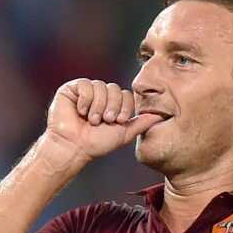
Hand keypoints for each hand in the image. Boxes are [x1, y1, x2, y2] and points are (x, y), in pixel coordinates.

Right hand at [41, 79, 163, 166]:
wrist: (74, 147)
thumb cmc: (96, 143)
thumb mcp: (124, 133)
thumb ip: (142, 123)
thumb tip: (162, 115)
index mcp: (113, 104)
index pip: (126, 94)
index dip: (125, 107)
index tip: (118, 121)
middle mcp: (100, 95)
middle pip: (115, 89)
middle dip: (112, 107)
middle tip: (105, 121)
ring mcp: (86, 91)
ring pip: (100, 86)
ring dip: (98, 106)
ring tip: (92, 120)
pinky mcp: (71, 89)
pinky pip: (85, 85)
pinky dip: (85, 100)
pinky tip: (80, 112)